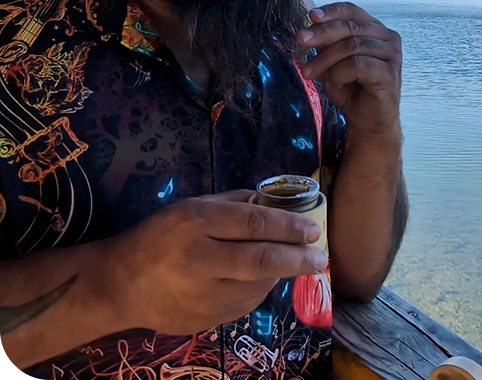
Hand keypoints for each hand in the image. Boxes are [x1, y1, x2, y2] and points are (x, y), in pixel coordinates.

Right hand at [100, 191, 326, 334]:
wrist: (120, 285)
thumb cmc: (159, 236)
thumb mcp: (191, 206)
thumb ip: (232, 204)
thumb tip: (274, 203)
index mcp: (196, 222)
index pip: (254, 223)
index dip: (288, 226)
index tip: (312, 229)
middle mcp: (201, 259)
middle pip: (262, 260)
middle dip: (298, 258)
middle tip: (320, 256)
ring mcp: (202, 295)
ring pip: (258, 286)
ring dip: (282, 275)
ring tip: (295, 263)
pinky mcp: (203, 320)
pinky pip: (245, 305)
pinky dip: (261, 291)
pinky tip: (265, 280)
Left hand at [298, 3, 401, 137]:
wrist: (368, 121)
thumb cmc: (352, 89)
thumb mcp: (333, 61)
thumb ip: (327, 43)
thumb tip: (311, 25)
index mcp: (376, 29)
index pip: (353, 10)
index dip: (332, 11)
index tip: (311, 15)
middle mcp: (388, 38)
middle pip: (350, 27)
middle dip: (322, 33)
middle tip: (301, 40)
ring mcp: (392, 55)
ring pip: (351, 46)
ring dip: (326, 59)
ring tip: (309, 73)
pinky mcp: (390, 74)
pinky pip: (357, 65)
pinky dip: (340, 73)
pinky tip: (335, 84)